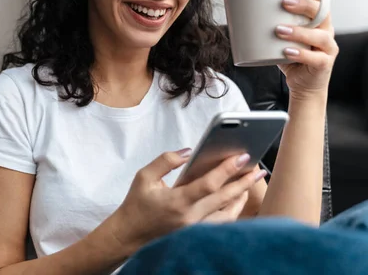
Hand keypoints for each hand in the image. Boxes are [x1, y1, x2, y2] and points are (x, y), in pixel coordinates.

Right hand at [109, 149, 266, 251]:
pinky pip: (221, 223)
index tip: (242, 157)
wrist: (129, 235)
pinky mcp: (196, 235)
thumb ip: (165, 161)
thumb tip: (188, 152)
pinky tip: (236, 200)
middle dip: (244, 182)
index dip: (228, 170)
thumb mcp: (144, 177)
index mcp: (178, 201)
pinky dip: (232, 211)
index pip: (210, 184)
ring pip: (228, 214)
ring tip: (250, 183)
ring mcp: (195, 229)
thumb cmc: (136, 205)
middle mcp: (190, 217)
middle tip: (257, 169)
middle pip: (225, 199)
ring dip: (241, 197)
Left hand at [276, 0, 338, 97]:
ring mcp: (327, 48)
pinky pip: (314, 57)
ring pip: (319, 35)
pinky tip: (286, 51)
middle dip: (303, 4)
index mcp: (318, 20)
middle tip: (283, 2)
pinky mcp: (323, 64)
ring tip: (279, 30)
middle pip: (322, 12)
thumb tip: (240, 8)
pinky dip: (299, 53)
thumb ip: (270, 22)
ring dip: (298, 31)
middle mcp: (326, 31)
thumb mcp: (281, 36)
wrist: (303, 85)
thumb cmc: (290, 56)